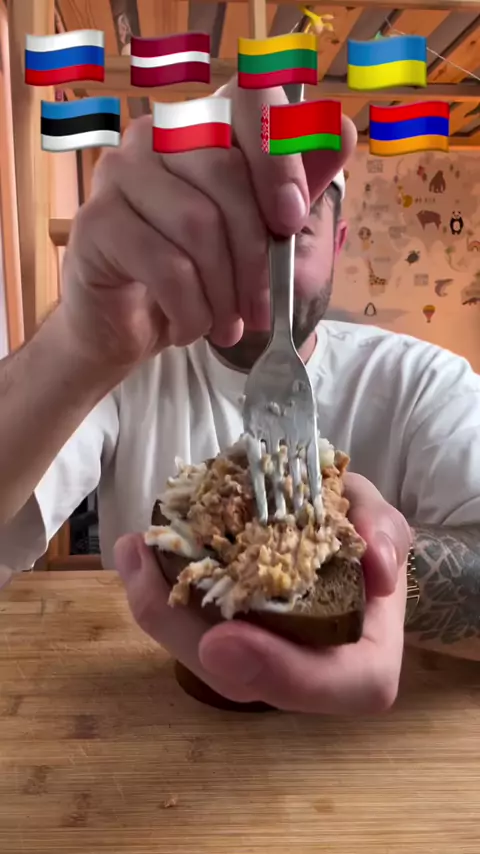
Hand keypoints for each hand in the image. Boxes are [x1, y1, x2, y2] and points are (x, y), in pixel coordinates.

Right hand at [61, 80, 356, 370]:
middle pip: (226, 172)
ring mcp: (119, 173)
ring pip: (197, 224)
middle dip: (256, 256)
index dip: (278, 152)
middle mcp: (158, 136)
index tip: (291, 219)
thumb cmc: (196, 277)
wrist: (128, 326)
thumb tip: (339, 131)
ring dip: (224, 292)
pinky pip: (164, 264)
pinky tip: (191, 328)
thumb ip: (293, 190)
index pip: (248, 97)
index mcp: (204, 126)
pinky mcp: (95, 221)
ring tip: (228, 328)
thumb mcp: (259, 239)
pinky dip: (191, 309)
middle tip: (261, 310)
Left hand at [115, 474, 411, 713]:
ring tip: (133, 552)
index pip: (338, 687)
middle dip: (186, 634)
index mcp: (362, 659)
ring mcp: (259, 660)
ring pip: (203, 661)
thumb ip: (386, 536)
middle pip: (243, 681)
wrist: (340, 548)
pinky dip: (158, 596)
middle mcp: (304, 674)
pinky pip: (188, 631)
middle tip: (148, 578)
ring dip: (159, 612)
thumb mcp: (385, 526)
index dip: (280, 672)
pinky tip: (135, 553)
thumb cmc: (363, 540)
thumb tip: (377, 565)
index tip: (221, 639)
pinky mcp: (227, 639)